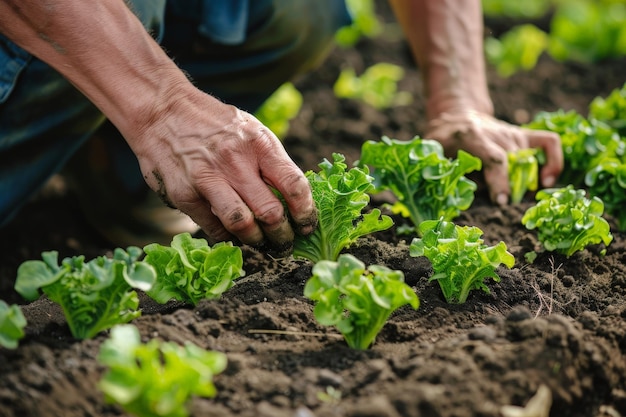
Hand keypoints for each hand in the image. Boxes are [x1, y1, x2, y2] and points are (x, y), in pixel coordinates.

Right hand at [130, 87, 316, 254]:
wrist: (162, 110)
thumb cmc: (215, 123)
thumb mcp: (250, 130)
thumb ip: (271, 162)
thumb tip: (295, 200)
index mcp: (259, 143)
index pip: (294, 185)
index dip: (306, 212)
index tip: (307, 226)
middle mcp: (235, 161)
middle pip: (271, 212)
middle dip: (283, 236)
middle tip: (285, 243)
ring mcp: (208, 179)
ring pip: (242, 225)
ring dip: (256, 241)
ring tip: (261, 244)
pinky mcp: (185, 195)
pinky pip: (214, 228)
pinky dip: (228, 236)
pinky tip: (233, 233)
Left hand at [425, 110, 562, 204]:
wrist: (456, 114)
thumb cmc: (443, 139)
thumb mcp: (435, 150)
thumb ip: (443, 169)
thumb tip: (452, 196)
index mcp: (471, 136)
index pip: (494, 158)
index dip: (500, 180)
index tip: (500, 201)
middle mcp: (496, 134)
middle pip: (514, 162)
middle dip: (512, 186)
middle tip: (505, 204)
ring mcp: (513, 135)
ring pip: (530, 159)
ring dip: (527, 182)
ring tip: (518, 197)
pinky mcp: (525, 136)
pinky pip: (549, 143)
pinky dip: (554, 162)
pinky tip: (545, 180)